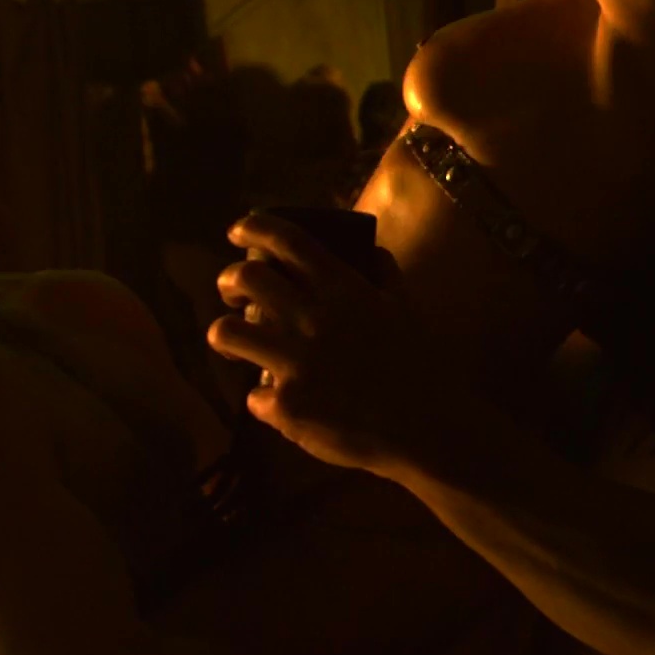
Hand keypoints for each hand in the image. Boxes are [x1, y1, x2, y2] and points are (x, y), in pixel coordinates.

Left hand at [207, 213, 469, 475]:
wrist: (428, 427)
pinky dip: (266, 400)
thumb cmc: (423, 364)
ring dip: (226, 334)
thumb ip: (384, 275)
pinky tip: (286, 405)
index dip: (255, 228)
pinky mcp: (288, 406)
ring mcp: (296, 363)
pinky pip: (254, 396)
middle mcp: (314, 319)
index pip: (290, 241)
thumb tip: (369, 250)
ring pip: (227, 332)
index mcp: (345, 290)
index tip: (240, 231)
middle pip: (246, 278)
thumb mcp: (407, 309)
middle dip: (229, 280)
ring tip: (237, 345)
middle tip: (234, 293)